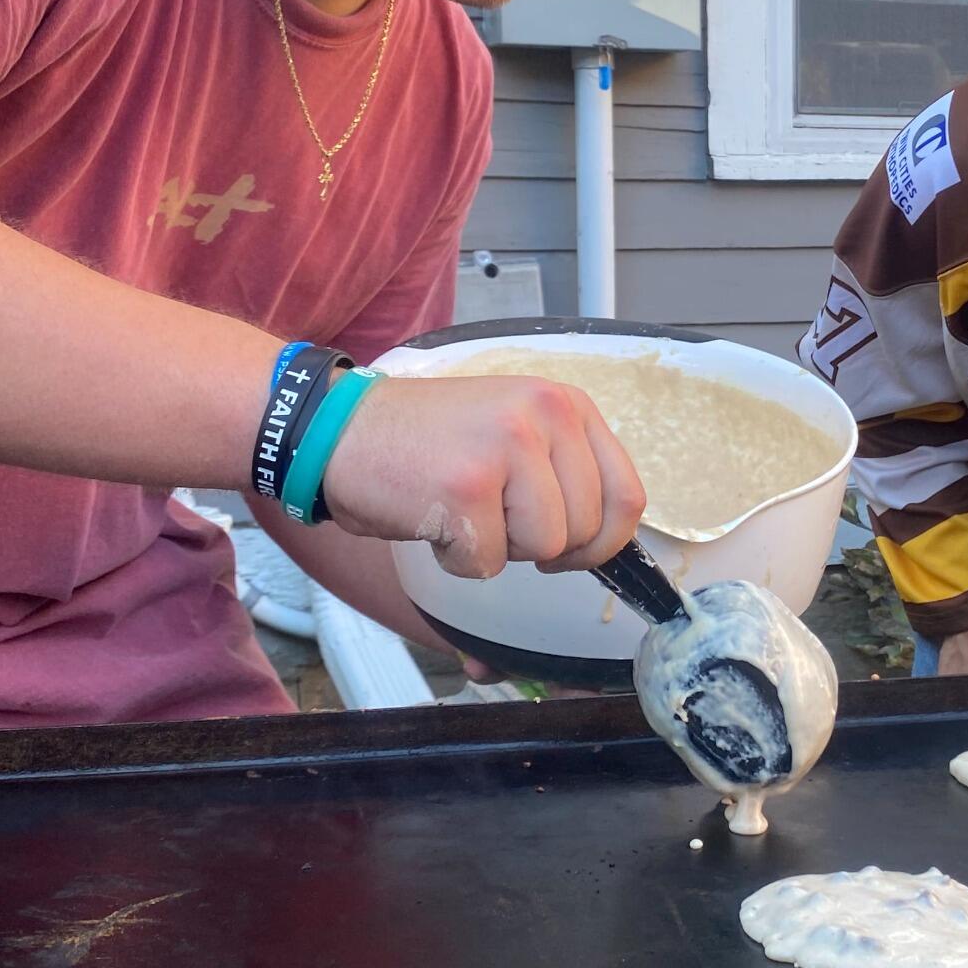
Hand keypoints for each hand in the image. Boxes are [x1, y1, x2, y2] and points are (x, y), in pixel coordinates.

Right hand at [320, 374, 645, 579]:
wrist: (339, 430)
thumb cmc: (429, 445)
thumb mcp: (516, 433)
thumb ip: (567, 472)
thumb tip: (614, 545)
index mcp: (566, 404)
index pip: (628, 496)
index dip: (603, 542)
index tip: (570, 549)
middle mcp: (545, 415)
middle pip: (585, 532)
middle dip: (541, 547)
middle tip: (492, 516)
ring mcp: (508, 446)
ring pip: (543, 549)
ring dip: (499, 550)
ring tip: (462, 510)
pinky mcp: (468, 485)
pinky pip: (490, 563)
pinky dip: (458, 560)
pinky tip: (434, 517)